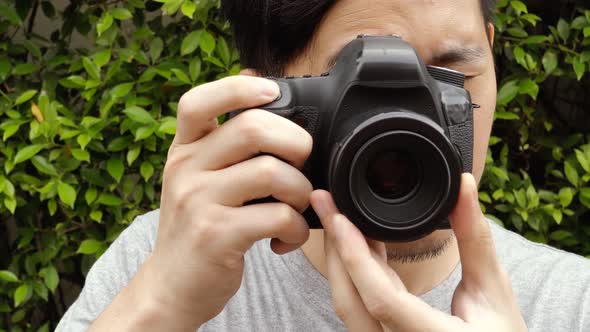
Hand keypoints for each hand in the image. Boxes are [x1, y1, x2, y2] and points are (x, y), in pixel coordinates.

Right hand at [131, 72, 312, 328]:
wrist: (172, 285)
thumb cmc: (197, 226)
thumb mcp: (197, 177)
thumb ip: (222, 140)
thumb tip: (255, 81)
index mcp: (184, 149)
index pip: (198, 101)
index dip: (239, 86)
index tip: (272, 90)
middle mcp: (186, 169)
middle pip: (252, 129)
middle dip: (295, 142)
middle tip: (300, 164)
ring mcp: (199, 202)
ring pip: (271, 172)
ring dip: (301, 190)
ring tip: (295, 207)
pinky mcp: (217, 235)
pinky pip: (277, 216)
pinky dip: (296, 228)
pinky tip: (287, 237)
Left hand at [310, 173, 527, 331]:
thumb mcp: (494, 290)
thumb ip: (475, 239)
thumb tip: (463, 186)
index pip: (382, 299)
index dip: (356, 257)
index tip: (340, 218)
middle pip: (351, 300)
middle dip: (336, 248)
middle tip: (327, 204)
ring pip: (350, 305)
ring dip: (343, 259)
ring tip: (339, 217)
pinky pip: (359, 308)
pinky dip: (356, 274)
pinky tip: (359, 245)